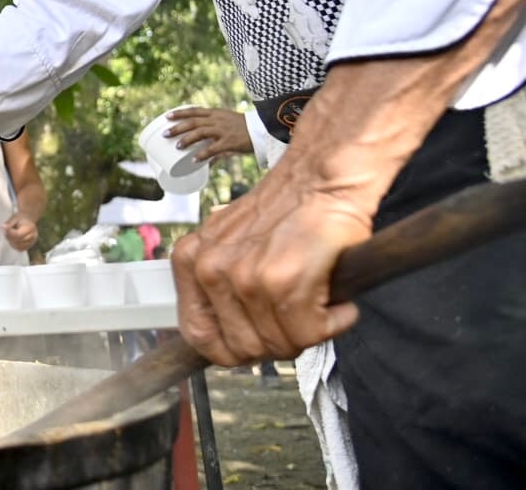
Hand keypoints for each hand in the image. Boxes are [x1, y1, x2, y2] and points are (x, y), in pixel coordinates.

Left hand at [2, 213, 38, 251]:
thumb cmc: (20, 218)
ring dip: (11, 241)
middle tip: (5, 231)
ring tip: (9, 234)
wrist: (27, 220)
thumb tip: (2, 227)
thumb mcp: (14, 218)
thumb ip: (9, 223)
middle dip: (9, 237)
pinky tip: (12, 239)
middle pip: (18, 241)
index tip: (4, 228)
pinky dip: (14, 245)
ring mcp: (32, 242)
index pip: (18, 235)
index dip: (9, 233)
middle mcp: (33, 236)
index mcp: (30, 227)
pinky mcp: (29, 246)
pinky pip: (20, 248)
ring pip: (18, 246)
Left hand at [165, 107, 252, 161]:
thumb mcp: (227, 126)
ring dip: (187, 139)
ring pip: (200, 132)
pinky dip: (202, 155)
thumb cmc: (243, 129)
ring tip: (177, 146)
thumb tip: (202, 159)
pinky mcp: (230, 142)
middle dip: (177, 127)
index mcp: (215, 113)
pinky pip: (213, 149)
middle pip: (193, 122)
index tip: (166, 116)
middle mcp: (217, 120)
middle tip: (165, 134)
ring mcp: (223, 130)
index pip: (194, 111)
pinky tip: (194, 160)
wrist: (263, 130)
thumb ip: (213, 138)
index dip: (179, 113)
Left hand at [172, 152, 369, 364]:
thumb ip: (219, 287)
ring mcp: (245, 277)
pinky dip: (334, 325)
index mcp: (191, 261)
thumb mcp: (230, 244)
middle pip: (243, 348)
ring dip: (309, 333)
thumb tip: (227, 342)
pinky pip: (311, 334)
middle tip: (301, 321)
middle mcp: (210, 270)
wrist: (322, 178)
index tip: (258, 346)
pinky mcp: (286, 282)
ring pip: (279, 344)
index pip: (198, 335)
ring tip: (320, 304)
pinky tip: (339, 303)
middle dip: (278, 344)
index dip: (232, 351)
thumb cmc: (284, 212)